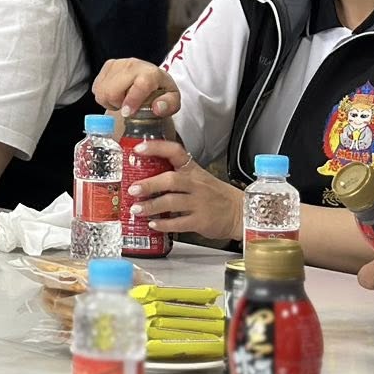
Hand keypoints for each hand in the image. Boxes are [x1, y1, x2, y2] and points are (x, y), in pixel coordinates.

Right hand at [94, 58, 180, 118]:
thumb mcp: (172, 100)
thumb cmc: (161, 91)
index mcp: (151, 73)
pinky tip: (115, 94)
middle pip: (112, 90)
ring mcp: (118, 63)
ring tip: (121, 100)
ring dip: (109, 101)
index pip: (140, 85)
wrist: (152, 77)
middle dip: (117, 104)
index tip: (128, 113)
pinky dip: (103, 95)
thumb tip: (157, 108)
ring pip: (101, 90)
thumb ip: (168, 105)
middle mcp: (133, 65)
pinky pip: (96, 87)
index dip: (132, 101)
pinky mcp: (107, 65)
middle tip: (126, 107)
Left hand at [125, 139, 240, 237]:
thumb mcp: (199, 178)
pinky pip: (179, 223)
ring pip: (172, 202)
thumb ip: (176, 176)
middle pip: (171, 180)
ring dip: (151, 206)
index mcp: (193, 170)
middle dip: (149, 184)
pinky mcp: (201, 221)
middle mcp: (196, 184)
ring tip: (137, 209)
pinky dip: (164, 225)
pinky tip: (153, 224)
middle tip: (133, 189)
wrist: (241, 211)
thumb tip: (143, 177)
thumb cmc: (215, 194)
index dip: (156, 148)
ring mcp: (200, 203)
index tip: (138, 148)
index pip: (175, 152)